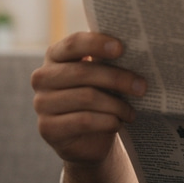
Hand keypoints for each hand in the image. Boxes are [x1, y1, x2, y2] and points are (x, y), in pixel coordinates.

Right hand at [31, 32, 145, 166]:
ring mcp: (42, 103)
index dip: (97, 43)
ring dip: (116, 105)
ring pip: (86, 97)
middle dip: (117, 78)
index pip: (74, 43)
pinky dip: (107, 121)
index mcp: (56, 55)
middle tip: (142, 86)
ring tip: (132, 111)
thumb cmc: (100, 96)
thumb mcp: (103, 75)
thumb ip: (110, 60)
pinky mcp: (47, 128)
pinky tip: (118, 123)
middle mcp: (43, 77)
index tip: (121, 49)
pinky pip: (83, 121)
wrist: (89, 138)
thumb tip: (137, 49)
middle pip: (83, 72)